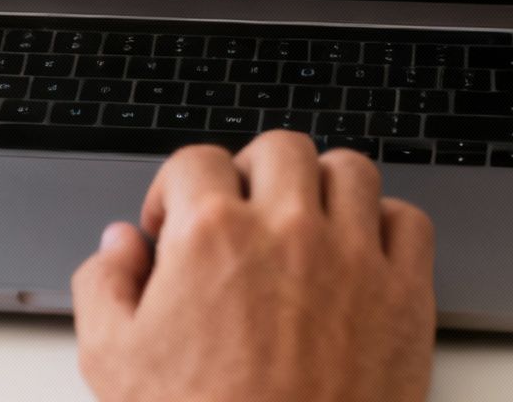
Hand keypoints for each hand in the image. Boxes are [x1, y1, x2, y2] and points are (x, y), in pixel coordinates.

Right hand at [72, 131, 435, 401]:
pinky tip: (360, 252)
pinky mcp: (405, 297)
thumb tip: (118, 246)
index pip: (195, 160)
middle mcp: (289, 230)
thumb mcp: (112, 363)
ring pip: (350, 171)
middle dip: (252, 172)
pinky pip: (409, 222)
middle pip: (280, 149)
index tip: (173, 219)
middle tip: (241, 213)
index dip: (174, 188)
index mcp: (212, 235)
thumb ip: (103, 287)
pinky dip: (386, 225)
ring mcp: (355, 259)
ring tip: (304, 221)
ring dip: (322, 187)